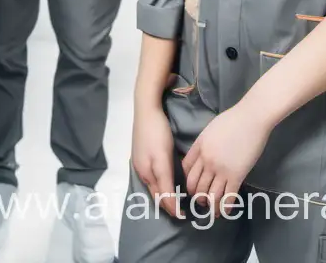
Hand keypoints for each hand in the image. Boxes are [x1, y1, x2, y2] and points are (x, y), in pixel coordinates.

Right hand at [132, 102, 181, 218]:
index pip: (161, 198)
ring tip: (176, 199)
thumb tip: (171, 202)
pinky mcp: (142, 154)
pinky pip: (151, 176)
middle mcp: (142, 171)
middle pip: (156, 194)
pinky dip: (160, 184)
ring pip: (153, 186)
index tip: (184, 215)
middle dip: (167, 205)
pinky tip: (166, 180)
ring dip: (163, 195)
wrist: (146, 109)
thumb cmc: (157, 133)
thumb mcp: (163, 159)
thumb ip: (166, 181)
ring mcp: (140, 162)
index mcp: (147, 174)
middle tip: (182, 211)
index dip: (172, 208)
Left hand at [181, 103, 271, 216]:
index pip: (186, 169)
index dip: (187, 181)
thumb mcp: (210, 130)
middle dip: (197, 196)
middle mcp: (206, 160)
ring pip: (210, 195)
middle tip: (202, 201)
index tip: (191, 187)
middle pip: (195, 185)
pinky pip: (228, 197)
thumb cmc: (232, 120)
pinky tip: (225, 211)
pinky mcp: (236, 175)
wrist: (250, 118)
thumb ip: (203, 145)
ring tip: (212, 209)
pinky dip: (225, 207)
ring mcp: (221, 169)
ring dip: (210, 205)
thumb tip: (201, 157)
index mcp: (199, 147)